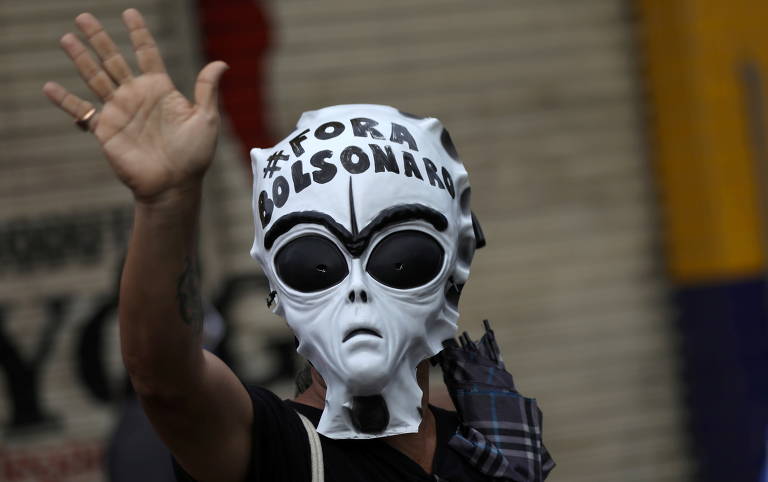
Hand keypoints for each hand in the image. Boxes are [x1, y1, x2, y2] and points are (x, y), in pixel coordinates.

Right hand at [43, 9, 227, 201]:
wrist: (174, 185)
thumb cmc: (194, 156)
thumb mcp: (206, 119)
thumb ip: (206, 90)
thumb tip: (222, 63)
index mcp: (160, 89)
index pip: (147, 54)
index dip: (138, 33)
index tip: (129, 13)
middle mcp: (137, 96)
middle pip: (113, 59)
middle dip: (99, 38)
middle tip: (83, 16)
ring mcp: (120, 111)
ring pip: (95, 78)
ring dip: (80, 59)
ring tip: (66, 39)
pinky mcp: (106, 130)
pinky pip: (83, 112)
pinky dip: (66, 101)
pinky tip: (50, 88)